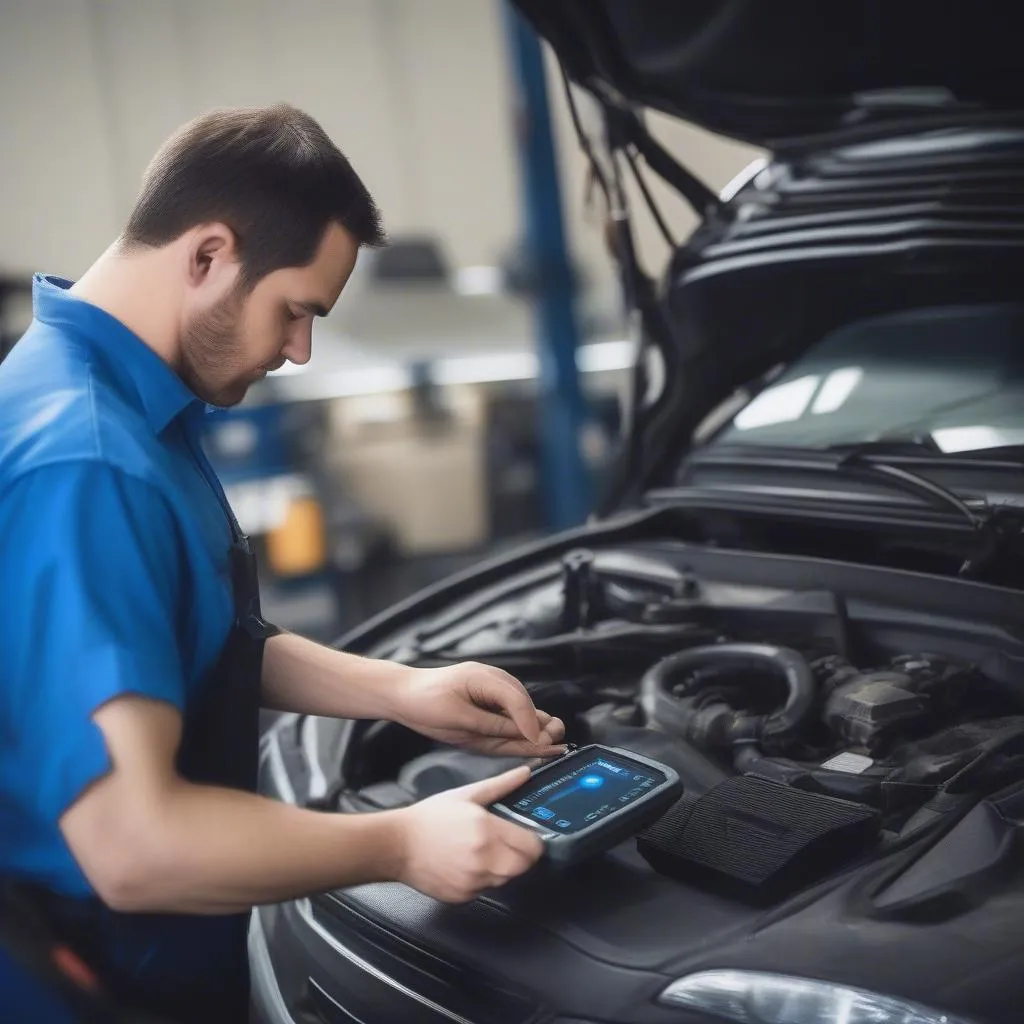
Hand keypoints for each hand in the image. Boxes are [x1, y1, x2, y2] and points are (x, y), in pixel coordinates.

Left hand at [392, 662, 565, 756]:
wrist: (403, 694)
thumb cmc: (425, 702)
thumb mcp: (458, 718)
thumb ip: (491, 725)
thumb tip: (522, 734)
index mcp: (486, 678)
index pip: (517, 701)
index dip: (530, 724)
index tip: (541, 743)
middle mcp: (494, 682)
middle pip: (525, 704)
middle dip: (541, 724)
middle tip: (556, 743)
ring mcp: (492, 691)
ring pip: (521, 710)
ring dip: (536, 727)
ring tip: (555, 743)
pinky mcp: (488, 703)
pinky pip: (509, 716)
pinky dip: (521, 729)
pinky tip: (536, 741)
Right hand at [393, 766, 543, 901]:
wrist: (397, 845)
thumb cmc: (430, 818)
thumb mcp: (466, 795)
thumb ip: (500, 785)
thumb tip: (525, 773)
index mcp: (487, 831)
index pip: (532, 846)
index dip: (532, 841)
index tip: (526, 836)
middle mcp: (484, 859)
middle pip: (524, 867)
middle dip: (522, 857)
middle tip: (509, 846)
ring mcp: (473, 881)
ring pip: (505, 880)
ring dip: (502, 868)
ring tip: (484, 853)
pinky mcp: (463, 897)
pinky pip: (485, 890)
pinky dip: (482, 880)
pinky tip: (467, 865)